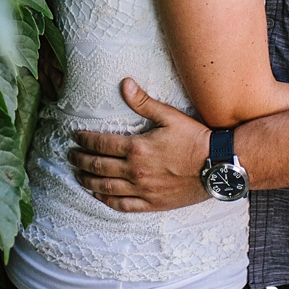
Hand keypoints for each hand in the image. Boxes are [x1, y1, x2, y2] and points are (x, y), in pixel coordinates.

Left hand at [67, 78, 210, 211]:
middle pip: (98, 167)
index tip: (75, 136)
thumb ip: (143, 102)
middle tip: (70, 155)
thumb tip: (124, 83)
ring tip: (77, 176)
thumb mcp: (169, 116)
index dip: (85, 140)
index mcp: (137, 147)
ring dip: (88, 181)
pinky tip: (99, 196)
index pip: (101, 144)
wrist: (218, 166)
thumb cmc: (195, 138)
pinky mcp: (153, 203)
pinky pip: (123, 206)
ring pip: (106, 188)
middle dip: (80, 160)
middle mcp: (136, 171)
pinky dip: (107, 201)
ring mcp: (143, 190)